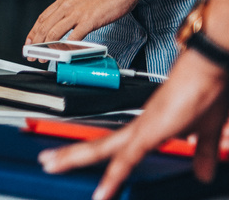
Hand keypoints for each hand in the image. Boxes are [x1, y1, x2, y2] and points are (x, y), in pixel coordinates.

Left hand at [28, 0, 138, 47]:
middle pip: (45, 27)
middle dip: (36, 43)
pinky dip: (67, 47)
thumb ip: (69, 10)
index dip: (33, 32)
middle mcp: (66, 6)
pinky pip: (74, 36)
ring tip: (45, 57)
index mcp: (63, 1)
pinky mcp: (89, 21)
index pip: (42, 18)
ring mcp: (77, 13)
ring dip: (47, 47)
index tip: (29, 42)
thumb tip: (62, 24)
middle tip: (32, 54)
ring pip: (54, 32)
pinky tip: (63, 54)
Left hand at [40, 48, 228, 198]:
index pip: (115, 146)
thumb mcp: (205, 132)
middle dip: (71, 154)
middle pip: (98, 145)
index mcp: (147, 128)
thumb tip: (203, 171)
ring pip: (102, 147)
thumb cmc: (207, 92)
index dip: (95, 153)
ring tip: (51, 163)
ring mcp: (142, 127)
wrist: (208, 68)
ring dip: (75, 157)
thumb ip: (202, 153)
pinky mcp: (151, 130)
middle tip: (47, 160)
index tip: (74, 159)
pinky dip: (115, 174)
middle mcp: (138, 126)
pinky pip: (128, 157)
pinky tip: (103, 188)